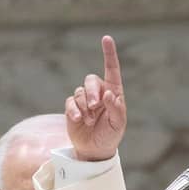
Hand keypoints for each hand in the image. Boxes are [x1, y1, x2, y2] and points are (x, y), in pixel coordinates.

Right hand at [66, 35, 126, 161]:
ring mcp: (85, 100)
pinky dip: (74, 110)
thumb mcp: (118, 124)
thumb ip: (116, 109)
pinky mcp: (73, 107)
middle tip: (95, 106)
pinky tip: (79, 120)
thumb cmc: (110, 135)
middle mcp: (99, 93)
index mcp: (113, 93)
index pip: (112, 70)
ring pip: (80, 91)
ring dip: (85, 106)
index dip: (109, 54)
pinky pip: (70, 102)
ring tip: (90, 121)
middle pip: (91, 80)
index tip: (106, 39)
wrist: (94, 150)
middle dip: (92, 92)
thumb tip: (109, 94)